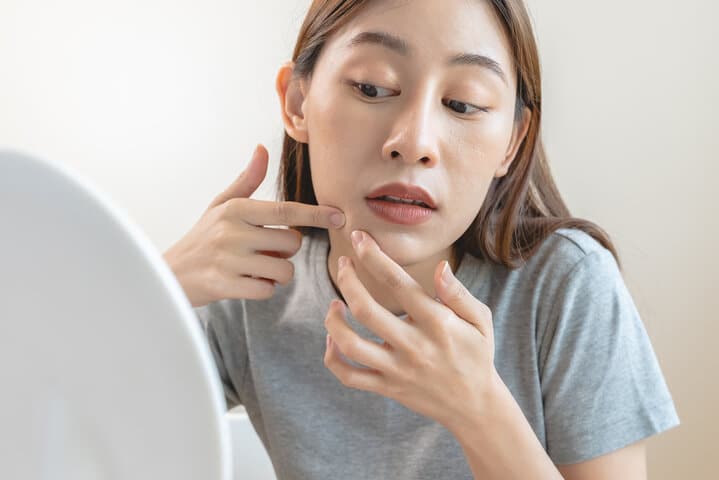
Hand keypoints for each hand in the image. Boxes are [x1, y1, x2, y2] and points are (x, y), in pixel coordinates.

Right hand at [163, 144, 344, 307]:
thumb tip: (261, 149)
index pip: (286, 210)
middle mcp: (232, 231)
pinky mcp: (224, 285)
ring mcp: (228, 259)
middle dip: (286, 251)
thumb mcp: (221, 205)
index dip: (316, 214)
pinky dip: (262, 289)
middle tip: (264, 252)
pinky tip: (244, 282)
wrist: (170, 273)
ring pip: (283, 270)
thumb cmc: (203, 237)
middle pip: (291, 243)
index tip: (339, 216)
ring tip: (254, 268)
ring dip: (276, 273)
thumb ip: (247, 181)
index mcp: (236, 209)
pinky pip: (267, 290)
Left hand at [323, 230, 496, 430]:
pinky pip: (349, 376)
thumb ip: (459, 293)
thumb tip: (440, 267)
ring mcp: (397, 369)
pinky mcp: (387, 387)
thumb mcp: (480, 320)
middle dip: (347, 279)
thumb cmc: (477, 354)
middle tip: (343, 263)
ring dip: (333, 320)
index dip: (374, 257)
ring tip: (334, 304)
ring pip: (350, 344)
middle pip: (366, 310)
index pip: (398, 283)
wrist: (475, 406)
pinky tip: (333, 338)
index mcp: (437, 323)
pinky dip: (332, 356)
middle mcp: (414, 345)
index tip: (359, 238)